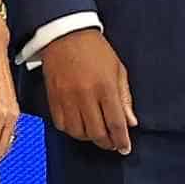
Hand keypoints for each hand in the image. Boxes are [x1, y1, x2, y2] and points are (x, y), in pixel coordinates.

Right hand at [37, 28, 134, 154]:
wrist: (65, 35)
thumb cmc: (95, 50)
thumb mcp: (118, 69)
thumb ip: (125, 97)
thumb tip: (131, 122)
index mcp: (105, 87)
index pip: (116, 123)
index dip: (121, 140)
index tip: (125, 149)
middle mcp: (85, 95)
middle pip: (97, 132)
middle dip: (107, 143)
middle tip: (112, 143)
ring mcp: (67, 98)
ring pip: (78, 132)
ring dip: (89, 138)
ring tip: (96, 133)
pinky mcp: (53, 98)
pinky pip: (62, 125)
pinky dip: (72, 130)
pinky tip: (79, 125)